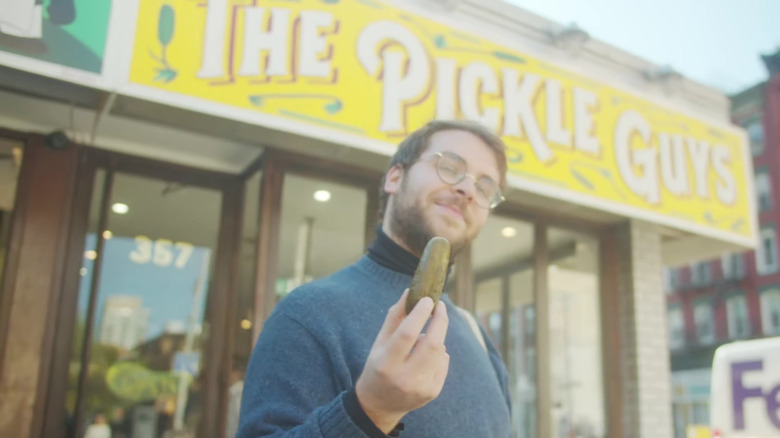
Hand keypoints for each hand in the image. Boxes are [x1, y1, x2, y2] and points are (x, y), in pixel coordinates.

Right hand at [355, 290, 449, 432]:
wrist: (379, 405)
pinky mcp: (432, 392)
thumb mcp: (379, 342)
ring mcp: (421, 388)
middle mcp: (404, 378)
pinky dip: (439, 352)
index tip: (428, 299)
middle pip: (432, 344)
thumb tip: (410, 292)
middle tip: (440, 306)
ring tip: (424, 336)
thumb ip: (395, 317)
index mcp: (386, 363)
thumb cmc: (378, 366)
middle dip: (440, 320)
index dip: (420, 314)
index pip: (407, 334)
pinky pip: (443, 362)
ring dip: (437, 336)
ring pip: (440, 352)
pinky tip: (426, 355)